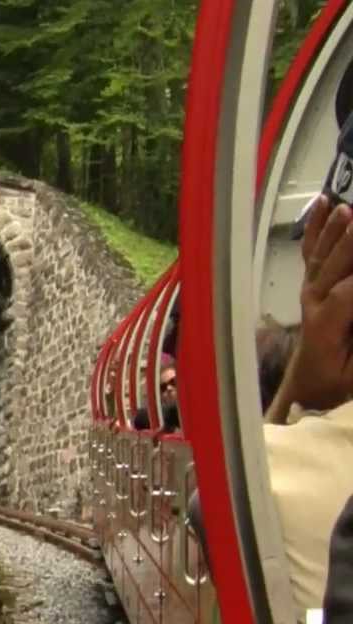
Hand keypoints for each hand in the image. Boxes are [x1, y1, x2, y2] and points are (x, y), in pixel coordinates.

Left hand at [275, 196, 352, 414]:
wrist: (309, 386)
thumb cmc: (338, 382)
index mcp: (325, 326)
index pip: (346, 296)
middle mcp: (313, 303)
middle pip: (334, 268)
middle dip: (352, 245)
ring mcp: (310, 290)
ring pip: (323, 255)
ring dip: (336, 230)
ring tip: (348, 209)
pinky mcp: (311, 284)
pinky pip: (312, 252)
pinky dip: (317, 226)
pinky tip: (324, 203)